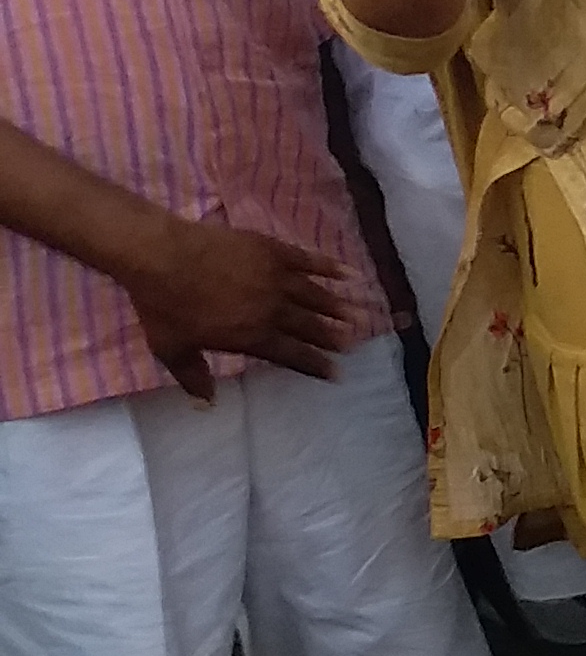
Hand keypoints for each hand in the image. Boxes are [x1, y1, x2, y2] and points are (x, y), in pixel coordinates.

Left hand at [116, 208, 374, 401]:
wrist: (159, 255)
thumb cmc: (163, 304)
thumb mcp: (172, 348)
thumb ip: (193, 376)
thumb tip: (208, 404)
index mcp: (253, 336)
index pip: (293, 355)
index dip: (316, 365)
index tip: (336, 373)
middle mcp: (273, 311)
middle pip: (310, 327)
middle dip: (332, 338)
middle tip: (351, 344)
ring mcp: (277, 278)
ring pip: (316, 296)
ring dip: (337, 308)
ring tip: (356, 315)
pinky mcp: (273, 252)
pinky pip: (309, 261)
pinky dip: (330, 268)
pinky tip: (349, 273)